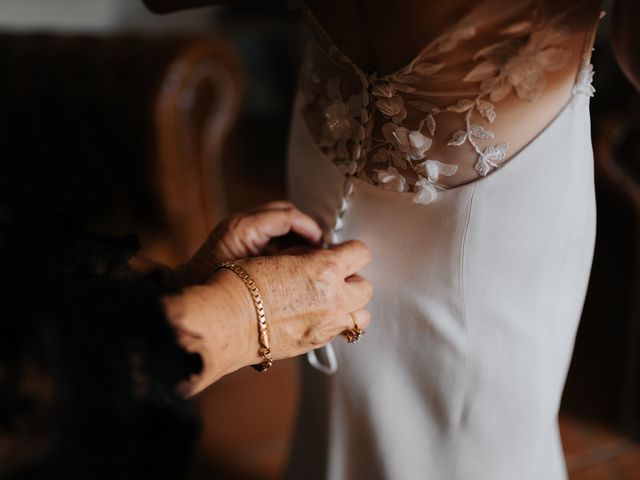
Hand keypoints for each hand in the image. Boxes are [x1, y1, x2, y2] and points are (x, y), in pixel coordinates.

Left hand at [174, 201, 321, 285]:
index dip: (310, 229)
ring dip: (295, 232)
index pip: (288, 215)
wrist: (187, 292)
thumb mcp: (256, 278)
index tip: (321, 245)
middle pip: (284, 210)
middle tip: (317, 247)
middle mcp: (240, 221)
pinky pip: (267, 227)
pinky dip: (282, 238)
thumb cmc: (216, 288)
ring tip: (306, 252)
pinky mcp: (237, 233)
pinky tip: (289, 257)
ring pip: (277, 216)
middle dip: (304, 227)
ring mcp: (237, 225)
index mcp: (245, 228)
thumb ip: (284, 263)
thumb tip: (311, 258)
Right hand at [236, 240, 373, 361]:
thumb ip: (308, 256)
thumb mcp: (280, 256)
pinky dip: (335, 323)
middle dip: (352, 280)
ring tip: (331, 301)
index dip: (351, 251)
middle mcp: (334, 298)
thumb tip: (320, 256)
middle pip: (366, 287)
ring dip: (351, 306)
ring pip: (362, 316)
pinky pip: (341, 332)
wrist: (226, 320)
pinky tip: (315, 317)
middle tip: (334, 278)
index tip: (342, 252)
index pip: (361, 253)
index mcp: (325, 269)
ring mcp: (327, 325)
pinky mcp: (316, 343)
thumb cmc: (243, 283)